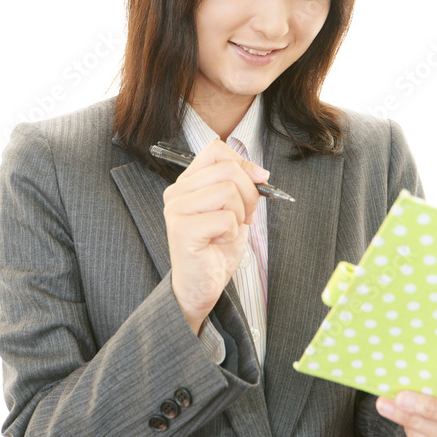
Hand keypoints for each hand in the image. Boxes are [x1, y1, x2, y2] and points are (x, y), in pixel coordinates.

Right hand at [162, 139, 269, 333]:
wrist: (201, 286)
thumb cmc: (216, 249)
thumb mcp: (236, 209)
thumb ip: (243, 186)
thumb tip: (261, 172)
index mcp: (188, 182)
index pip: (216, 150)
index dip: (244, 164)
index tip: (258, 182)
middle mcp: (177, 192)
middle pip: (227, 169)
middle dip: (250, 194)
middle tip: (247, 217)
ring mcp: (176, 209)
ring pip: (228, 191)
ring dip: (240, 215)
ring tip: (228, 231)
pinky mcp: (182, 229)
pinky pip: (226, 218)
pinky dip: (232, 233)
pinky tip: (218, 243)